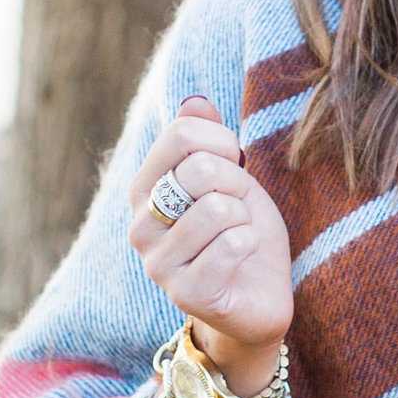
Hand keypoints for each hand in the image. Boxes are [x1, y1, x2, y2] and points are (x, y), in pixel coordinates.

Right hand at [123, 95, 293, 381]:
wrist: (257, 296)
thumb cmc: (241, 231)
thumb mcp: (230, 176)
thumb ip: (208, 139)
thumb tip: (195, 102)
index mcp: (143, 190)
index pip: (182, 134)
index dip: (223, 143)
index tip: (233, 167)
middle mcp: (139, 226)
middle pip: (202, 170)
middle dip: (238, 185)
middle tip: (238, 210)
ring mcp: (157, 264)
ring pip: (220, 209)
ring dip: (245, 219)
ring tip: (238, 237)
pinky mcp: (185, 293)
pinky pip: (233, 244)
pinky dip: (251, 245)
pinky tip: (241, 260)